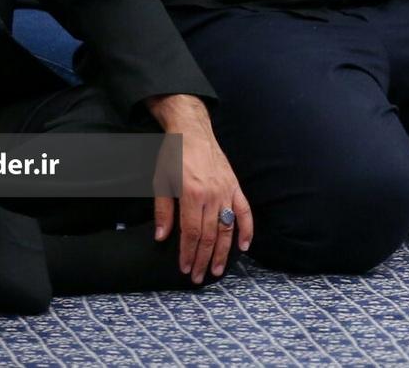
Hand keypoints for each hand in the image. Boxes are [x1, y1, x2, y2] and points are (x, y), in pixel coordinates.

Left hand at [148, 95, 250, 284]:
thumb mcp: (161, 182)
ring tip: (218, 270)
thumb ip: (163, 211)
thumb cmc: (174, 155)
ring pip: (227, 228)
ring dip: (224, 252)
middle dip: (203, 259)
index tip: (184, 269)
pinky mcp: (235, 185)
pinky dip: (247, 229)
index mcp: (192, 194)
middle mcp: (212, 194)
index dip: (188, 253)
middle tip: (198, 277)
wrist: (192, 131)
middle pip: (210, 235)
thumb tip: (161, 237)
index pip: (192, 233)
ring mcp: (226, 190)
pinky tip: (245, 245)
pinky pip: (244, 211)